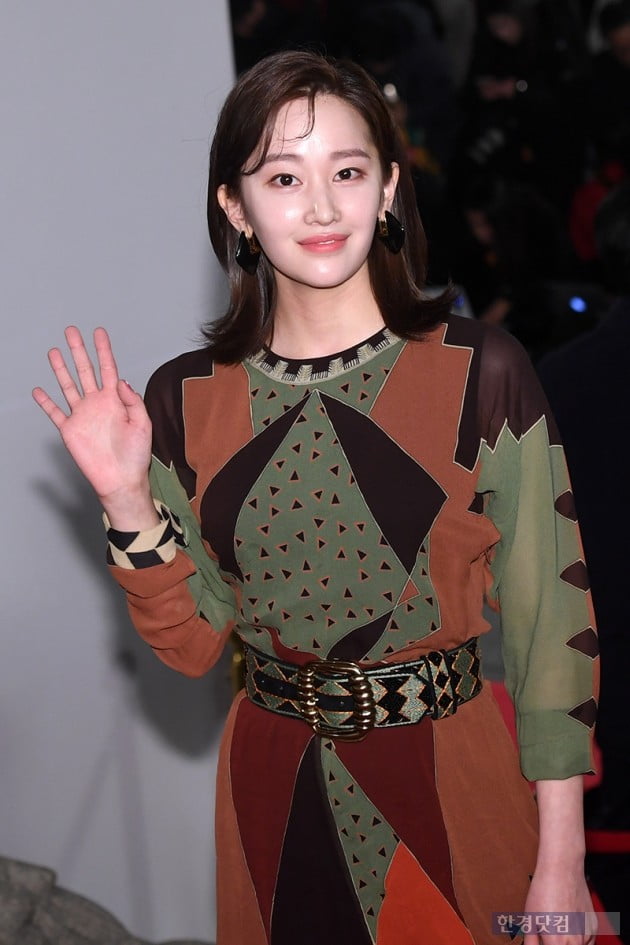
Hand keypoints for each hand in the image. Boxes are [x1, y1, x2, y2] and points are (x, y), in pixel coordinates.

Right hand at [33, 326, 155, 525]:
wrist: (121, 479)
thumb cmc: (136, 455)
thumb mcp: (143, 424)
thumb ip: (133, 401)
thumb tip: (121, 381)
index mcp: (116, 400)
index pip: (108, 369)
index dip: (103, 350)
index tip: (99, 333)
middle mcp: (97, 404)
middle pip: (85, 371)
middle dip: (78, 350)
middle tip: (71, 331)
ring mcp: (82, 415)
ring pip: (68, 386)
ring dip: (61, 369)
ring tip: (54, 351)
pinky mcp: (70, 430)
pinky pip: (55, 413)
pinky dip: (46, 402)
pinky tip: (38, 390)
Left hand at [522, 866, 596, 944]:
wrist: (562, 869)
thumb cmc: (544, 890)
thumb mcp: (530, 919)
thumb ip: (531, 942)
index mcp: (556, 942)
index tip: (544, 941)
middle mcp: (575, 942)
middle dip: (557, 944)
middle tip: (549, 936)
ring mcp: (587, 935)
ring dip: (568, 944)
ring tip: (557, 928)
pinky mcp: (594, 927)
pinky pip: (587, 942)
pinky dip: (578, 940)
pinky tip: (569, 927)